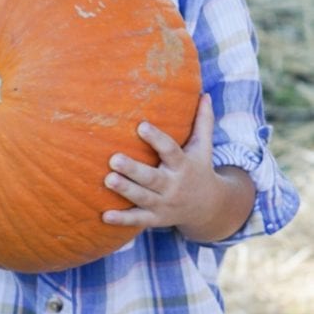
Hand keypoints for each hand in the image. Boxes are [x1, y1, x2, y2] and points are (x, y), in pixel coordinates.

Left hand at [102, 94, 254, 241]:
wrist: (209, 208)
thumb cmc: (198, 169)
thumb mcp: (204, 147)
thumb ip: (203, 122)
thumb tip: (205, 94)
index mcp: (183, 165)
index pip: (171, 150)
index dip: (157, 139)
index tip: (141, 125)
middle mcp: (173, 186)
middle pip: (153, 178)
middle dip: (134, 170)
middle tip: (113, 159)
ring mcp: (164, 204)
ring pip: (143, 198)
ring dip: (126, 190)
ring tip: (108, 179)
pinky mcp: (155, 218)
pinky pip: (138, 220)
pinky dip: (122, 220)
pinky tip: (105, 216)